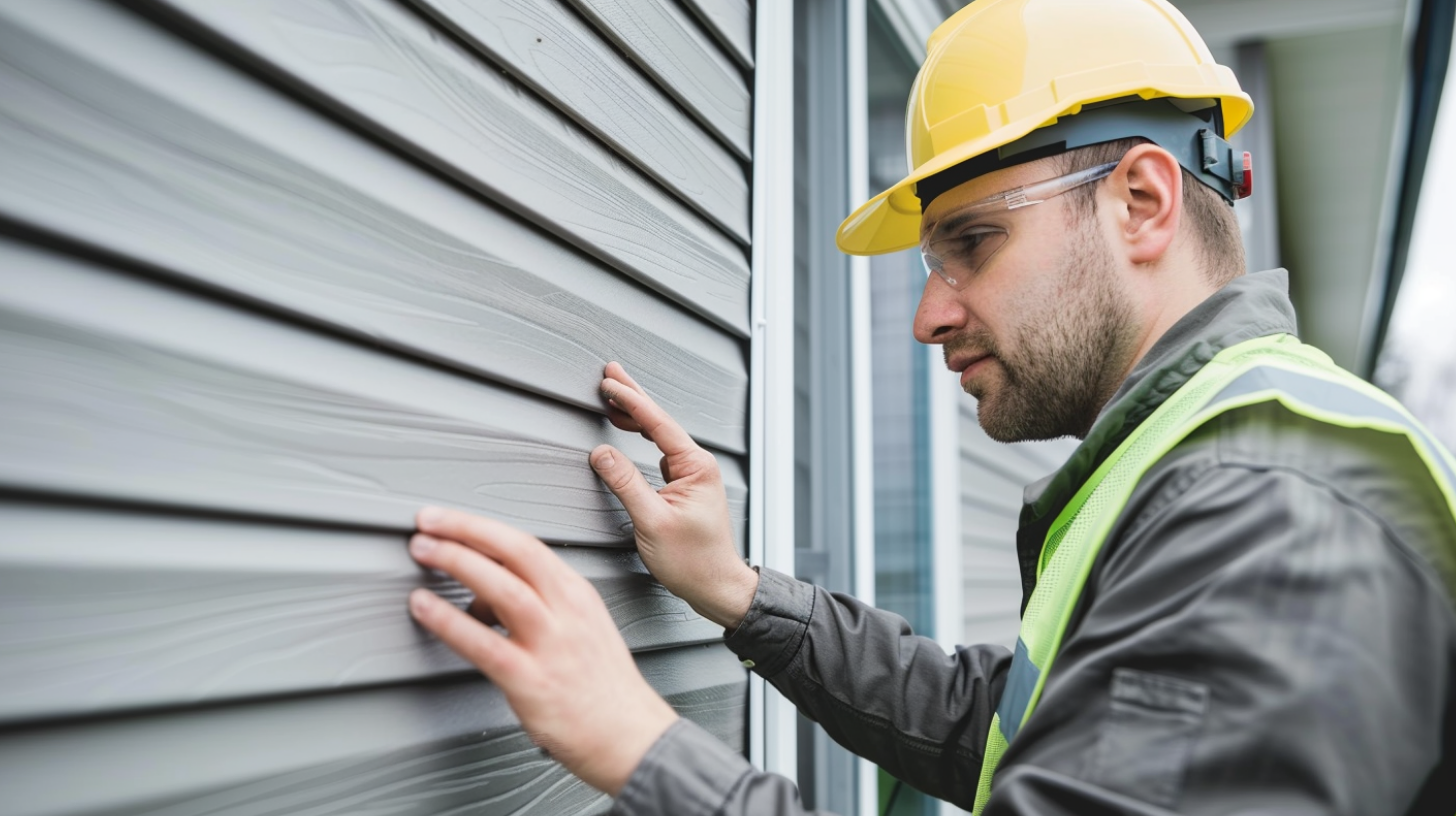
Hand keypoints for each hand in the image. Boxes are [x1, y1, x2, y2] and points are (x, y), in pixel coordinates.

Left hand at [406, 506, 678, 795]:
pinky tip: (424, 607)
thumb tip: (482, 594)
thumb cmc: (602, 688)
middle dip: (467, 528)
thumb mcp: (581, 627)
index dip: (482, 527)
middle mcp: (567, 612)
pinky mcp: (532, 681)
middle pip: (516, 551)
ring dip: (458, 561)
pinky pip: (484, 644)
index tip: (449, 519)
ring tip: (423, 551)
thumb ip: (539, 605)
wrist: (630, 736)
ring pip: (503, 588)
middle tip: (427, 520)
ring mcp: (551, 645)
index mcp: (578, 595)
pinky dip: (449, 621)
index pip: (527, 545)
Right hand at [591, 362, 758, 629]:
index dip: (631, 401)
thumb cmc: (692, 561)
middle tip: (610, 374)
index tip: (608, 383)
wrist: (717, 586)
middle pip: (660, 423)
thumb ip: (625, 483)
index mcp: (696, 467)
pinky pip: (660, 452)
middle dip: (634, 398)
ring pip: (660, 436)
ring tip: (612, 399)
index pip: (658, 424)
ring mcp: (693, 475)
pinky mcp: (686, 487)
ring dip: (635, 417)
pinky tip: (629, 432)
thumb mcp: (651, 522)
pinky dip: (642, 437)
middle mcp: (698, 465)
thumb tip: (601, 453)